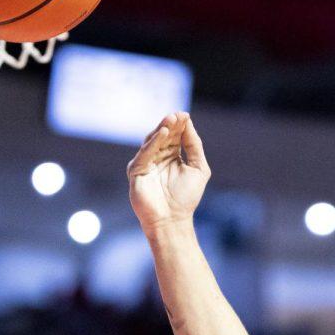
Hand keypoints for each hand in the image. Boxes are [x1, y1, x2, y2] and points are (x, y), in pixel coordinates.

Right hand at [128, 112, 210, 234]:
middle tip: (177, 115)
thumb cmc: (186, 197)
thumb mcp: (198, 168)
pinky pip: (145, 153)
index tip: (185, 114)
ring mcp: (146, 163)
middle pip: (163, 136)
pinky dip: (153, 143)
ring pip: (153, 141)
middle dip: (170, 125)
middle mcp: (158, 157)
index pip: (175, 136)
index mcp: (172, 156)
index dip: (180, 125)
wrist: (172, 219)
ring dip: (162, 130)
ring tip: (171, 120)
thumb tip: (188, 123)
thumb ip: (194, 146)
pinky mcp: (136, 171)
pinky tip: (163, 134)